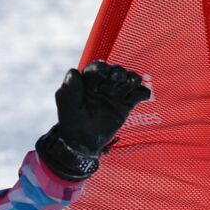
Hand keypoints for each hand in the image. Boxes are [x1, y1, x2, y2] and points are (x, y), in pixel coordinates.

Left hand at [35, 60, 150, 179]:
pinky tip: (133, 99)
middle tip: (109, 91)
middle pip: (117, 70)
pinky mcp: (127, 104)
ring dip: (130, 82)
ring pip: (132, 77)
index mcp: (88, 81)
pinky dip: (142, 92)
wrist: (83, 142)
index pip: (99, 67)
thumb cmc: (71, 122)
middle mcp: (103, 84)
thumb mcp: (67, 106)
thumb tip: (73, 71)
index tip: (101, 79)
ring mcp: (117, 93)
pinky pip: (141, 93)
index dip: (102, 69)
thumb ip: (70, 90)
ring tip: (119, 95)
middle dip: (117, 76)